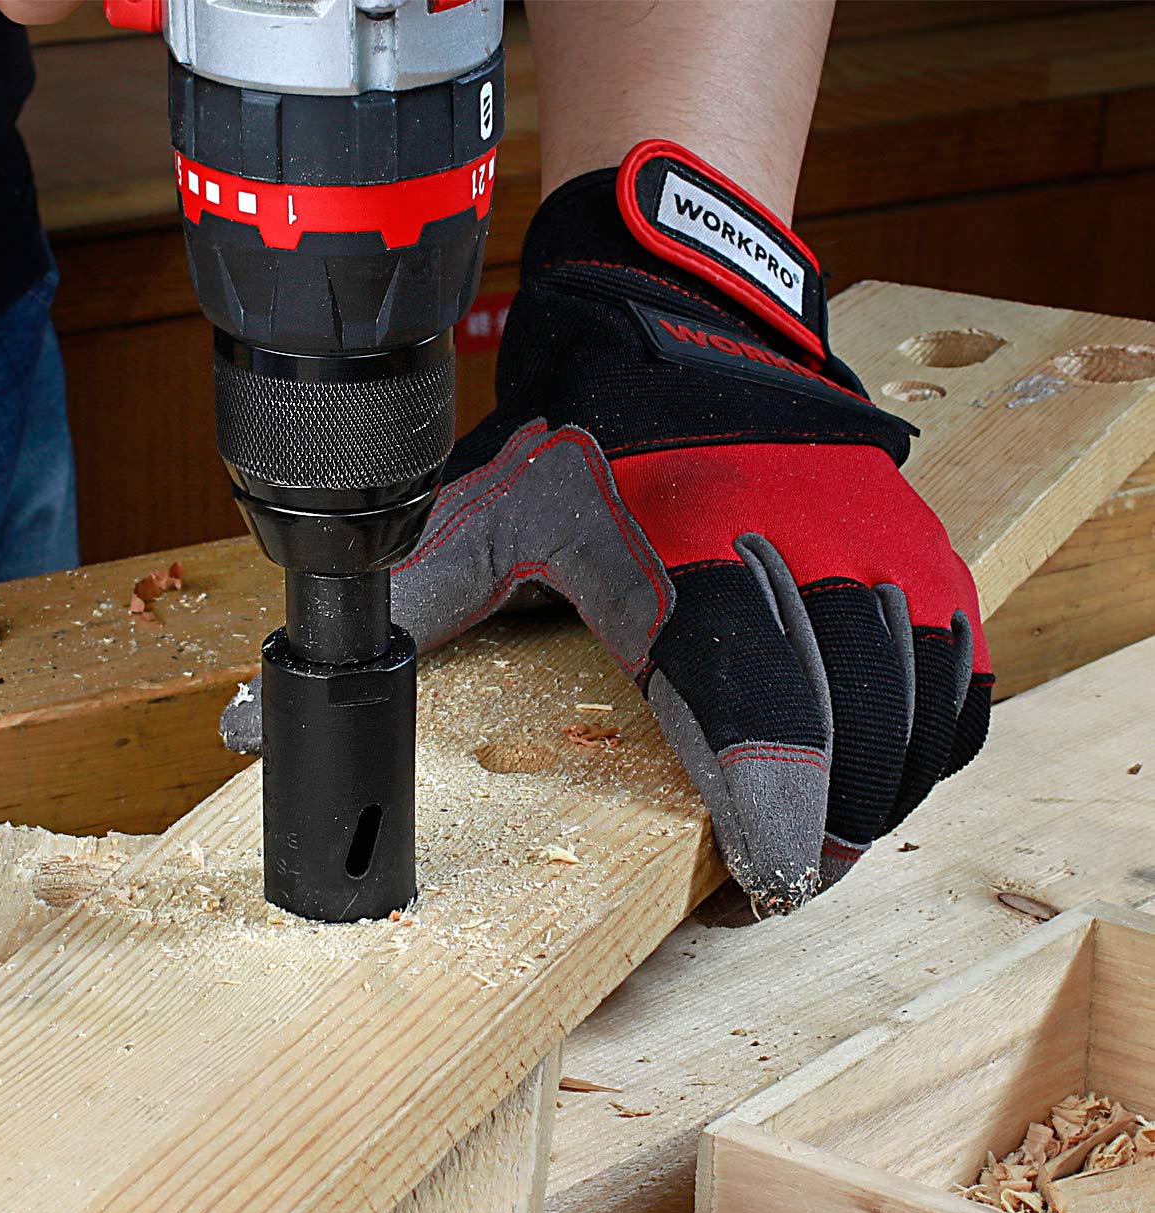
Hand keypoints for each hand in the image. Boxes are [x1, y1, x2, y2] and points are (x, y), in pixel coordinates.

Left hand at [225, 141, 991, 914]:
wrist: (683, 324)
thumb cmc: (582, 437)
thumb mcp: (479, 518)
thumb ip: (398, 615)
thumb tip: (260, 714)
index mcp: (690, 566)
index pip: (756, 709)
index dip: (774, 809)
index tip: (767, 883)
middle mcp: (805, 559)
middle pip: (859, 736)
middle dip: (827, 829)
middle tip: (778, 875)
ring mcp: (879, 553)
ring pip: (921, 717)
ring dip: (879, 792)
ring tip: (820, 829)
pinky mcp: (922, 550)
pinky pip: (958, 679)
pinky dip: (927, 739)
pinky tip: (880, 763)